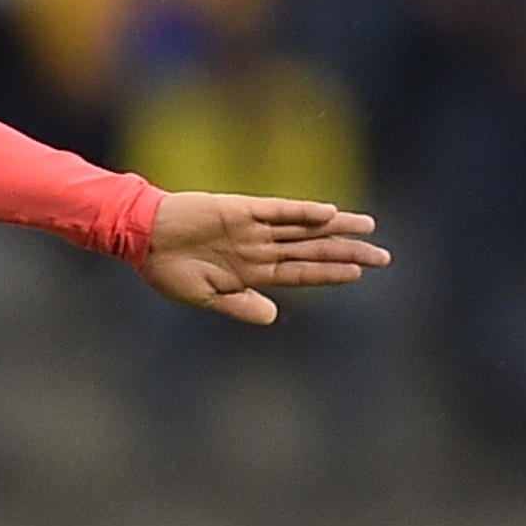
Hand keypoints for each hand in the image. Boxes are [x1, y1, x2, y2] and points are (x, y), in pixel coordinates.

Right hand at [138, 190, 389, 324]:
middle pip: (313, 250)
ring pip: (304, 229)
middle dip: (348, 253)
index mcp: (253, 271)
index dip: (331, 273)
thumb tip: (274, 317)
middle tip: (384, 257)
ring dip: (336, 229)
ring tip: (369, 228)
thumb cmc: (168, 270)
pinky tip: (328, 213)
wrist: (142, 237)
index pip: (302, 272)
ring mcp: (252, 228)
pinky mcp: (240, 209)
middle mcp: (260, 247)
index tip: (360, 274)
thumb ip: (241, 305)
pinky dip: (302, 211)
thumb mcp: (205, 297)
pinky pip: (277, 210)